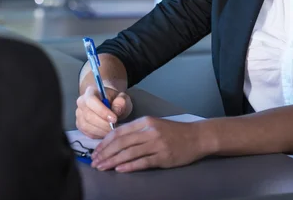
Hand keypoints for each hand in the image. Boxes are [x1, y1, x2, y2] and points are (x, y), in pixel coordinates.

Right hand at [75, 85, 132, 138]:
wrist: (109, 104)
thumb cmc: (115, 100)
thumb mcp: (122, 98)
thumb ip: (121, 102)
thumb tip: (116, 110)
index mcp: (91, 91)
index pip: (91, 101)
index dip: (102, 111)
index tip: (114, 119)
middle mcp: (81, 102)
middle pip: (88, 116)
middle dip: (103, 124)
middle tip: (115, 127)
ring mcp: (79, 114)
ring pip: (87, 126)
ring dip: (101, 131)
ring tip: (112, 130)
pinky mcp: (80, 125)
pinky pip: (88, 133)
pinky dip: (98, 135)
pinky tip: (106, 132)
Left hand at [91, 117, 205, 171]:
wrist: (197, 137)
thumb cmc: (174, 131)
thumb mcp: (154, 125)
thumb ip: (137, 131)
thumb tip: (116, 141)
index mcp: (145, 122)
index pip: (119, 132)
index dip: (105, 142)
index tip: (96, 151)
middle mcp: (149, 131)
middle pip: (121, 143)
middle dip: (105, 153)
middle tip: (95, 162)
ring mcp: (157, 144)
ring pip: (129, 153)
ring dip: (113, 161)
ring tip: (102, 167)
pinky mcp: (163, 157)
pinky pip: (143, 162)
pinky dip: (129, 166)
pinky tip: (119, 170)